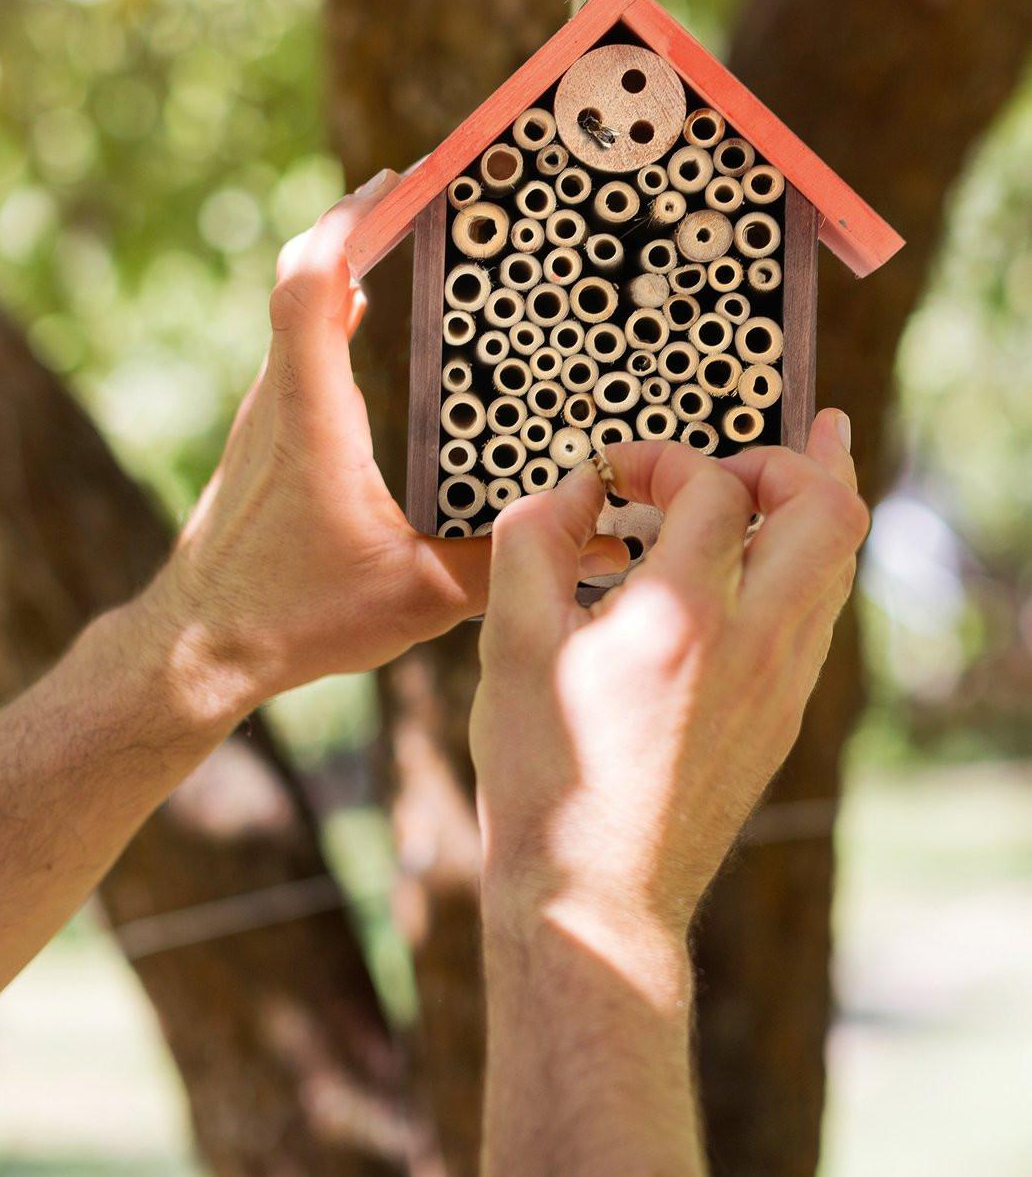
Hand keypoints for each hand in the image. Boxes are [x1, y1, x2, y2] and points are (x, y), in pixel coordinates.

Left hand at [144, 170, 625, 707]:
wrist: (197, 646)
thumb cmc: (290, 619)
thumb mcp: (414, 600)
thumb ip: (499, 566)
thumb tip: (589, 545)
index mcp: (311, 419)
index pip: (312, 288)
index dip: (349, 224)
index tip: (397, 181)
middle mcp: (278, 400)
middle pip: (303, 277)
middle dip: (360, 221)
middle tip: (422, 186)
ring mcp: (264, 414)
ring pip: (295, 307)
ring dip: (345, 259)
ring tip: (407, 227)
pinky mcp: (265, 434)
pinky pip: (296, 341)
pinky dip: (332, 304)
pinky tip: (370, 308)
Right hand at [471, 411, 868, 938]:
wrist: (594, 893)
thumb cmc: (542, 772)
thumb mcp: (509, 645)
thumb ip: (533, 541)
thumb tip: (570, 489)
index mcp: (684, 617)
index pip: (714, 489)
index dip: (663, 458)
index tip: (613, 474)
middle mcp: (755, 645)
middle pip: (829, 512)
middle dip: (790, 460)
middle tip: (737, 453)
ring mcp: (780, 685)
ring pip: (837, 565)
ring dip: (807, 508)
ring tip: (777, 474)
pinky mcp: (780, 717)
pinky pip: (815, 614)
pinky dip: (795, 565)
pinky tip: (749, 566)